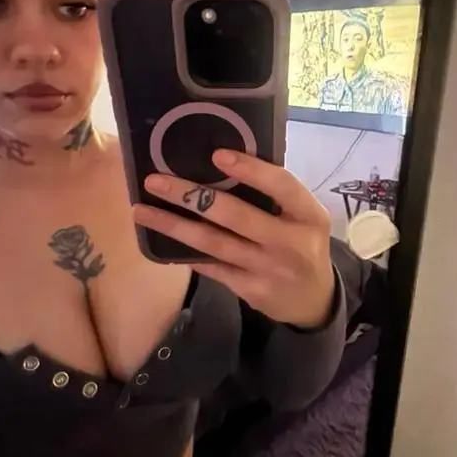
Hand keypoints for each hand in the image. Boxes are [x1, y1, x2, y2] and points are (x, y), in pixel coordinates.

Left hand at [132, 150, 335, 328]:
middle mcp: (290, 243)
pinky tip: (161, 240)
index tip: (217, 155)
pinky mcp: (250, 290)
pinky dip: (185, 252)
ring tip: (142, 210)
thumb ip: (277, 196)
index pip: (281, 186)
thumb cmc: (303, 245)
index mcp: (309, 216)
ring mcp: (268, 269)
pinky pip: (212, 266)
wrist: (315, 301)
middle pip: (236, 215)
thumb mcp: (304, 218)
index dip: (250, 170)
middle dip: (191, 196)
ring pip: (214, 243)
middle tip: (155, 181)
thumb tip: (222, 162)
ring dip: (174, 225)